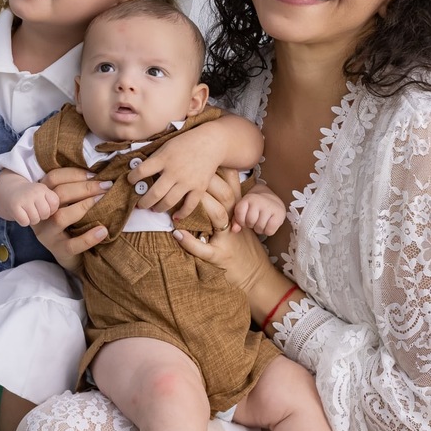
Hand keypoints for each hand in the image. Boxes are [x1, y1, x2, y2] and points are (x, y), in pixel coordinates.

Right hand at [7, 183, 59, 226]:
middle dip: (41, 216)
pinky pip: (25, 222)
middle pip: (45, 214)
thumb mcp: (42, 194)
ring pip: (35, 219)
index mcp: (43, 188)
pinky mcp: (14, 206)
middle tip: (34, 210)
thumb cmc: (30, 196)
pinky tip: (21, 214)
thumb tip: (65, 215)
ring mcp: (23, 199)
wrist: (8, 189)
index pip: (55, 205)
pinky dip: (23, 221)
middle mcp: (34, 192)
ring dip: (31, 219)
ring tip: (27, 212)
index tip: (43, 206)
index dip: (50, 209)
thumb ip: (53, 202)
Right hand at [31, 167, 110, 272]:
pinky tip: (103, 230)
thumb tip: (99, 173)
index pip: (53, 178)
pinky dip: (89, 237)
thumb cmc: (73, 222)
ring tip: (103, 200)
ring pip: (61, 217)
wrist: (70, 254)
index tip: (95, 174)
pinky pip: (72, 244)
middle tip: (106, 185)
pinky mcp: (58, 250)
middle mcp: (42, 214)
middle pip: (58, 195)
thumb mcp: (69, 203)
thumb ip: (76, 189)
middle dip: (85, 187)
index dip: (74, 174)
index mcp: (43, 198)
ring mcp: (47, 234)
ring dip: (84, 206)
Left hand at [127, 126, 220, 217]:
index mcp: (164, 158)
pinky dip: (181, 214)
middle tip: (140, 205)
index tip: (130, 181)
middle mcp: (174, 171)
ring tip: (154, 209)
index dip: (133, 178)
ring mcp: (187, 181)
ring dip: (158, 208)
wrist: (211, 142)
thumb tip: (138, 169)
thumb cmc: (186, 142)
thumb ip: (155, 158)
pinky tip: (175, 217)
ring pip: (169, 201)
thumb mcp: (167, 145)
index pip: (142, 171)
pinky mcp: (199, 188)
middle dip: (144, 202)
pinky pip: (189, 206)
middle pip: (154, 193)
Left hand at [174, 171, 278, 294]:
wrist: (254, 275)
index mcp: (237, 211)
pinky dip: (189, 241)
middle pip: (224, 195)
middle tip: (190, 166)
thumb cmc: (242, 246)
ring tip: (182, 195)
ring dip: (200, 204)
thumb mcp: (239, 220)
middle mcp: (234, 221)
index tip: (209, 155)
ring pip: (217, 216)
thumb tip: (211, 177)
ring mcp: (227, 238)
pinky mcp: (218, 255)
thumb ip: (227, 200)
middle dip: (208, 180)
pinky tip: (176, 233)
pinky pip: (203, 248)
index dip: (222, 170)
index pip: (231, 186)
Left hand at [233, 184, 286, 235]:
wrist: (272, 200)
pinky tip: (268, 225)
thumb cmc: (254, 208)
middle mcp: (259, 200)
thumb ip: (236, 220)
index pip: (239, 214)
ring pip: (259, 227)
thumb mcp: (243, 210)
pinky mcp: (279, 214)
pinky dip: (268, 231)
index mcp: (248, 198)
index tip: (244, 219)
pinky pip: (269, 231)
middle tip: (254, 221)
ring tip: (261, 222)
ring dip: (259, 229)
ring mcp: (270, 207)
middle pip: (250, 221)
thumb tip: (234, 230)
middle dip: (251, 225)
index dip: (241, 220)